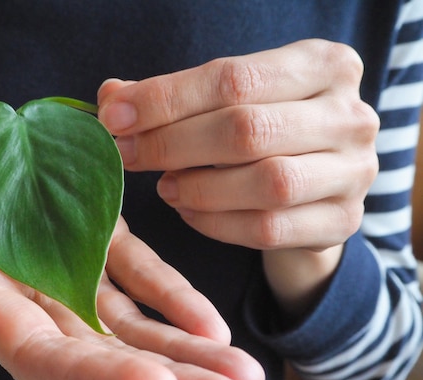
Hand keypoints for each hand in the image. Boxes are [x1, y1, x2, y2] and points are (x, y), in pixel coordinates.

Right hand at [0, 93, 264, 379]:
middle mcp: (28, 299)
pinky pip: (136, 275)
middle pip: (100, 358)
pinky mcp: (91, 239)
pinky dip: (173, 298)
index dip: (96, 378)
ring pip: (129, 326)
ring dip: (187, 353)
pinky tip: (213, 323)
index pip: (40, 355)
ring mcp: (65, 271)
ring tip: (245, 377)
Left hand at [97, 39, 378, 314]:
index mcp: (324, 65)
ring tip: (163, 187)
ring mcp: (354, 172)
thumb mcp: (229, 103)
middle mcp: (350, 115)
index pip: (232, 78)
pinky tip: (189, 212)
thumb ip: (175, 98)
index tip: (113, 117)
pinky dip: (217, 224)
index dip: (165, 100)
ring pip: (265, 182)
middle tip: (127, 155)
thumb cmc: (265, 134)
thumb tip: (111, 97)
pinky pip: (268, 228)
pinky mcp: (342, 221)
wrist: (315, 187)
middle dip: (171, 144)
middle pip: (247, 129)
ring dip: (198, 187)